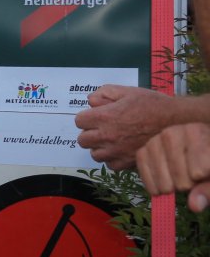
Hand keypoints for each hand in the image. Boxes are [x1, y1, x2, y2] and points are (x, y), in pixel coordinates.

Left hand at [73, 85, 205, 170]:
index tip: (97, 116)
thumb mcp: (128, 91)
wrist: (177, 122)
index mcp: (104, 117)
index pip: (79, 121)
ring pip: (95, 154)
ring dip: (100, 147)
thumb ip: (105, 93)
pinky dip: (113, 159)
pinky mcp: (127, 162)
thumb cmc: (153, 105)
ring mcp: (117, 151)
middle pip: (83, 140)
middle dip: (90, 133)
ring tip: (112, 140)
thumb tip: (91, 100)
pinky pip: (111, 165)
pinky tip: (121, 150)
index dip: (87, 117)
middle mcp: (107, 136)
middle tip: (102, 128)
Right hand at [136, 123, 209, 205]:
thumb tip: (194, 205)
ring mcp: (156, 140)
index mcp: (199, 132)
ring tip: (175, 190)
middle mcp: (175, 131)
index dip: (200, 178)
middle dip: (184, 183)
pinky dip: (150, 183)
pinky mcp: (143, 150)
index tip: (201, 177)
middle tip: (188, 186)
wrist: (192, 161)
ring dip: (166, 185)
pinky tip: (159, 191)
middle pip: (177, 165)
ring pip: (158, 166)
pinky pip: (142, 166)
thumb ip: (208, 190)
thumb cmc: (205, 168)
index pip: (199, 165)